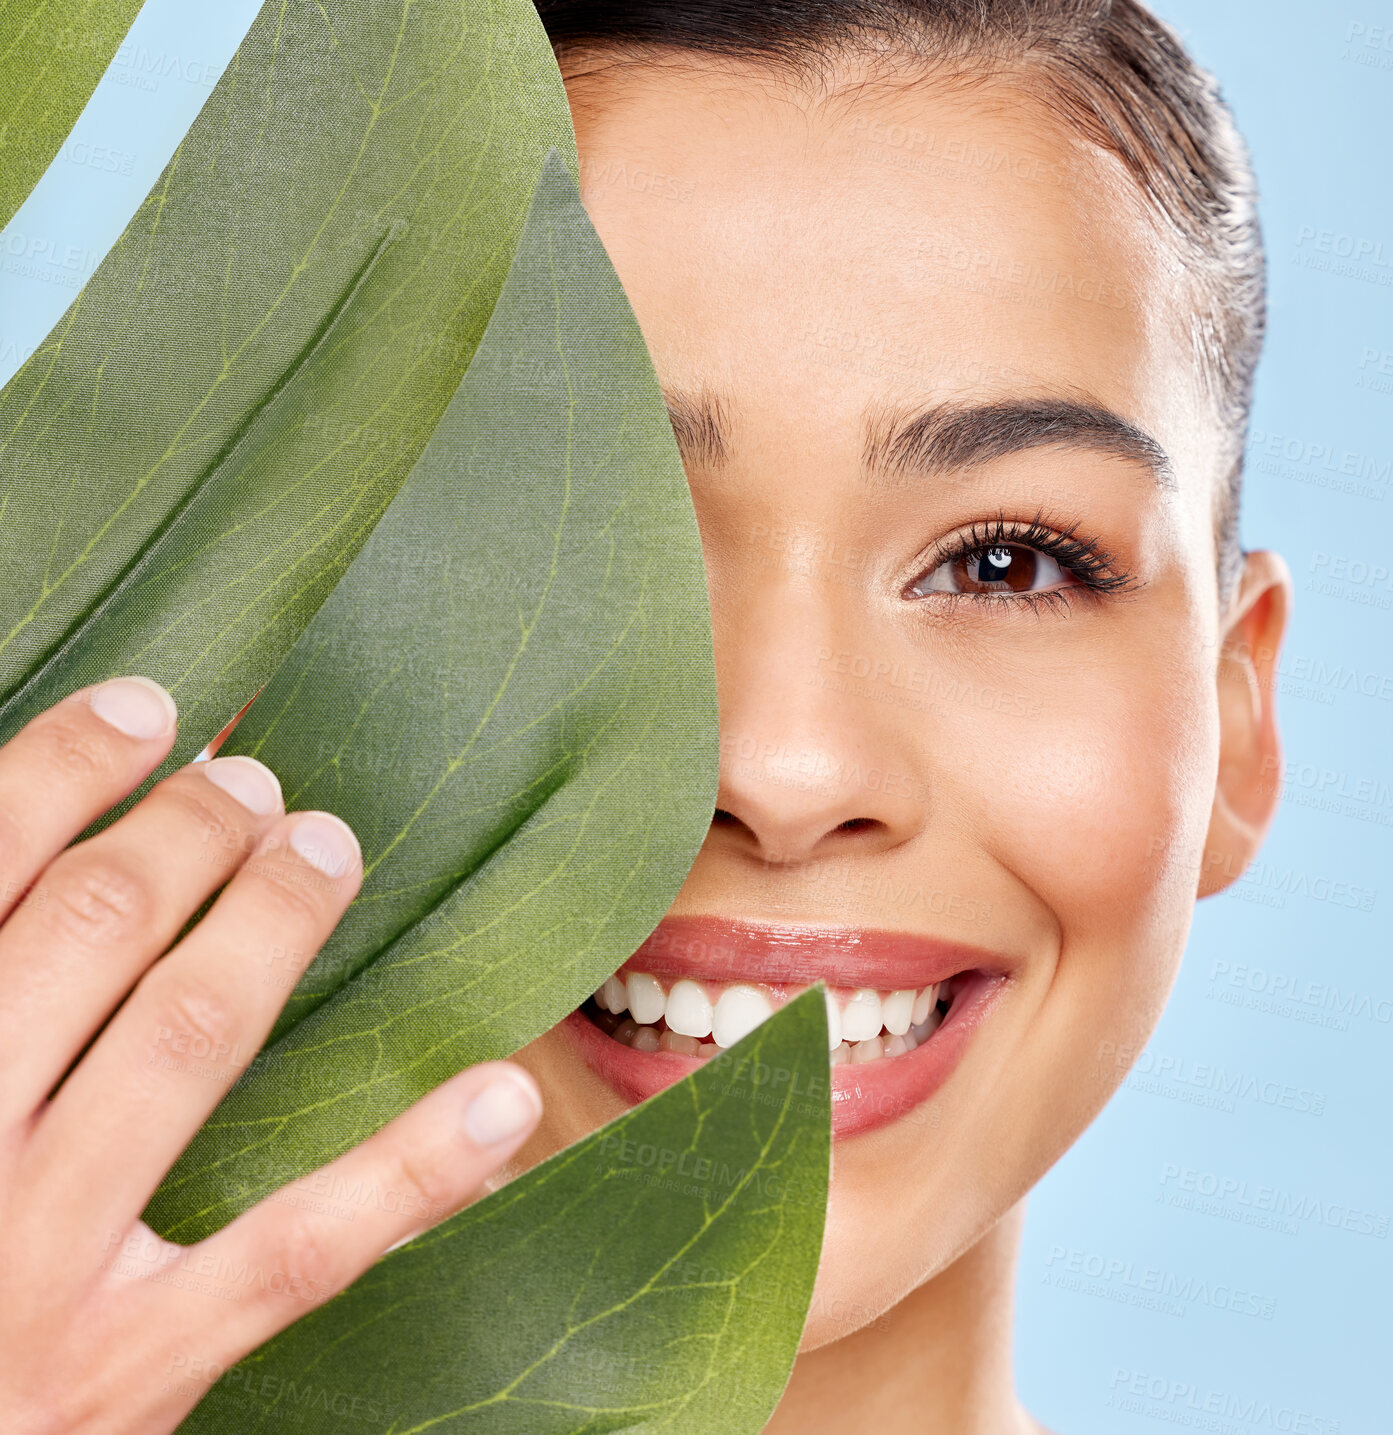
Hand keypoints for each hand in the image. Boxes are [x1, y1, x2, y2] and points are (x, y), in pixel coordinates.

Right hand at [0, 679, 542, 1433]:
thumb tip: (51, 859)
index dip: (64, 768)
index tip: (148, 711)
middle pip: (94, 930)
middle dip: (186, 832)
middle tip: (251, 782)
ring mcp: (42, 1269)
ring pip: (186, 1042)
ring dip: (271, 922)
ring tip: (326, 845)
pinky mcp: (132, 1369)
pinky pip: (292, 1253)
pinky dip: (410, 1167)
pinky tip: (505, 1091)